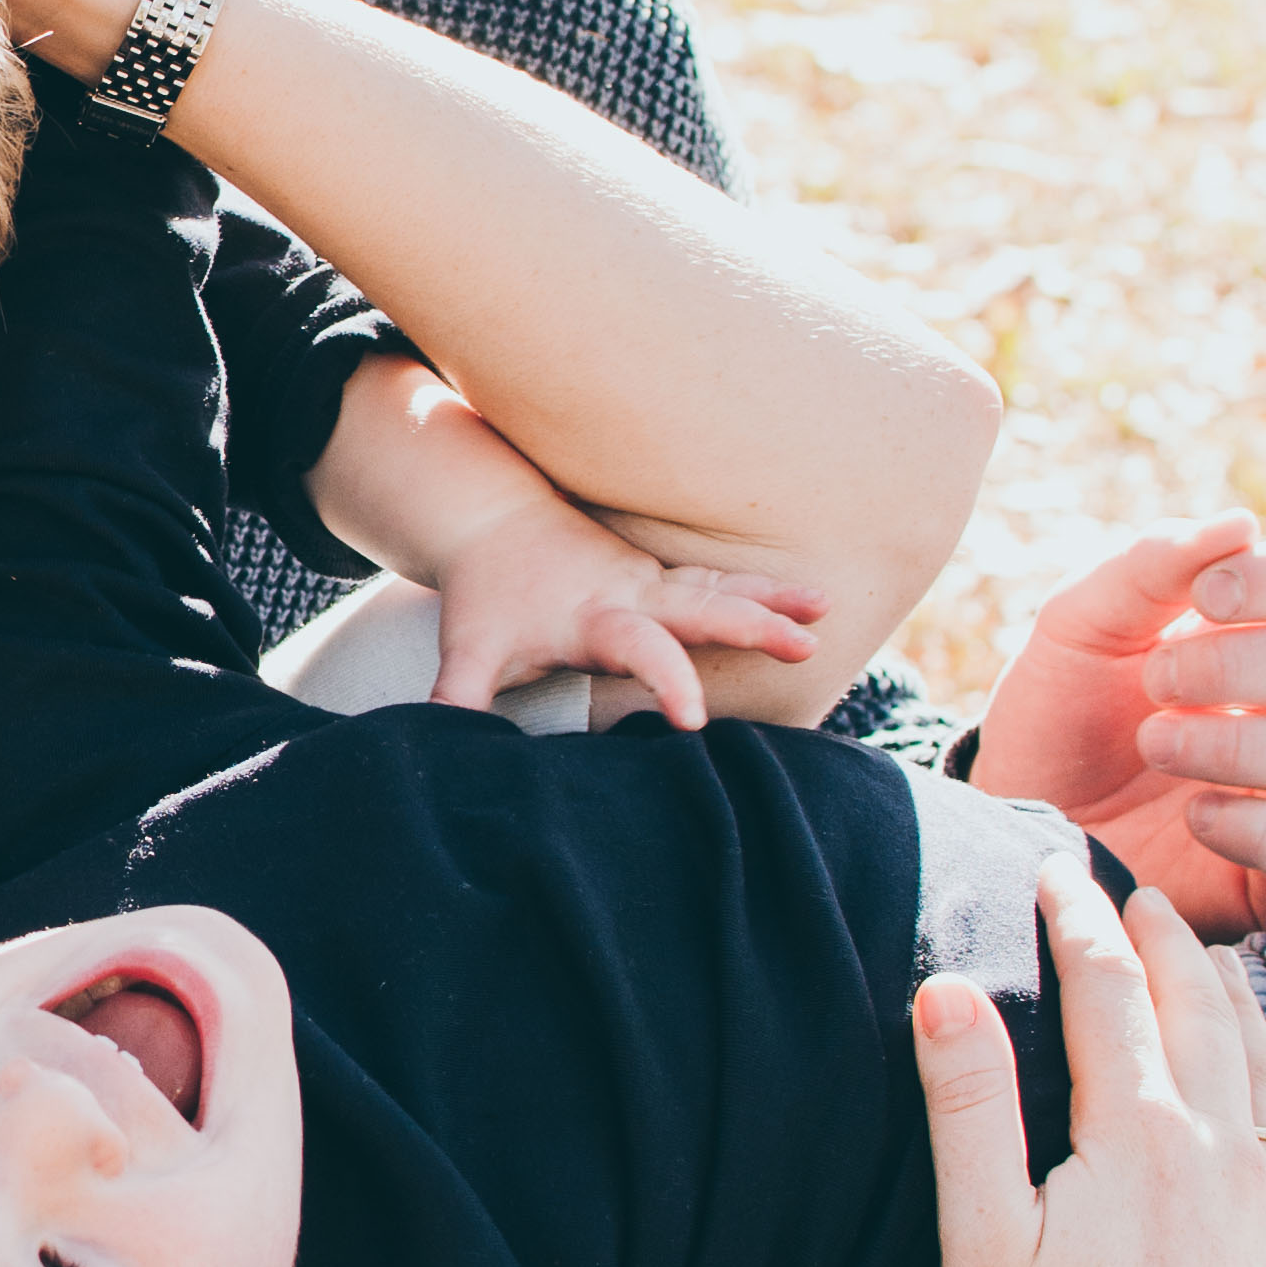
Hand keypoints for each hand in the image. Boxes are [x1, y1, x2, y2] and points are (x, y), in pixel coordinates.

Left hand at [427, 474, 827, 729]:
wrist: (493, 521)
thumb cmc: (485, 596)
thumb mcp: (465, 649)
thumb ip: (457, 698)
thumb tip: (440, 745)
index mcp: (593, 617)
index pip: (639, 650)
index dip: (667, 682)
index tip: (693, 721)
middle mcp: (632, 594)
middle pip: (701, 606)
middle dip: (752, 624)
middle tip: (803, 644)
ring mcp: (652, 581)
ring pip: (720, 587)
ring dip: (773, 597)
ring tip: (825, 607)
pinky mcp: (661, 578)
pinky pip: (719, 584)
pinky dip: (763, 590)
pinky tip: (810, 600)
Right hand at [914, 858, 1265, 1266]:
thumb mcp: (981, 1237)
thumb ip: (968, 1106)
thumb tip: (947, 992)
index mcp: (1137, 1136)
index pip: (1112, 994)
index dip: (1081, 922)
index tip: (1057, 870)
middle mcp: (1219, 1154)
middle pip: (1201, 1014)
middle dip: (1165, 942)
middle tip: (1136, 893)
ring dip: (1240, 1003)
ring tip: (1212, 965)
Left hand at [971, 515, 1265, 935]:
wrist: (1024, 821)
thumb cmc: (1068, 711)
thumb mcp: (1085, 623)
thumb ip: (1151, 564)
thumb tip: (1241, 523)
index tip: (1207, 597)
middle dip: (1248, 665)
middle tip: (1159, 680)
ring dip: (1238, 746)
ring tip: (1155, 742)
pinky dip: (1257, 827)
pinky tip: (1195, 814)